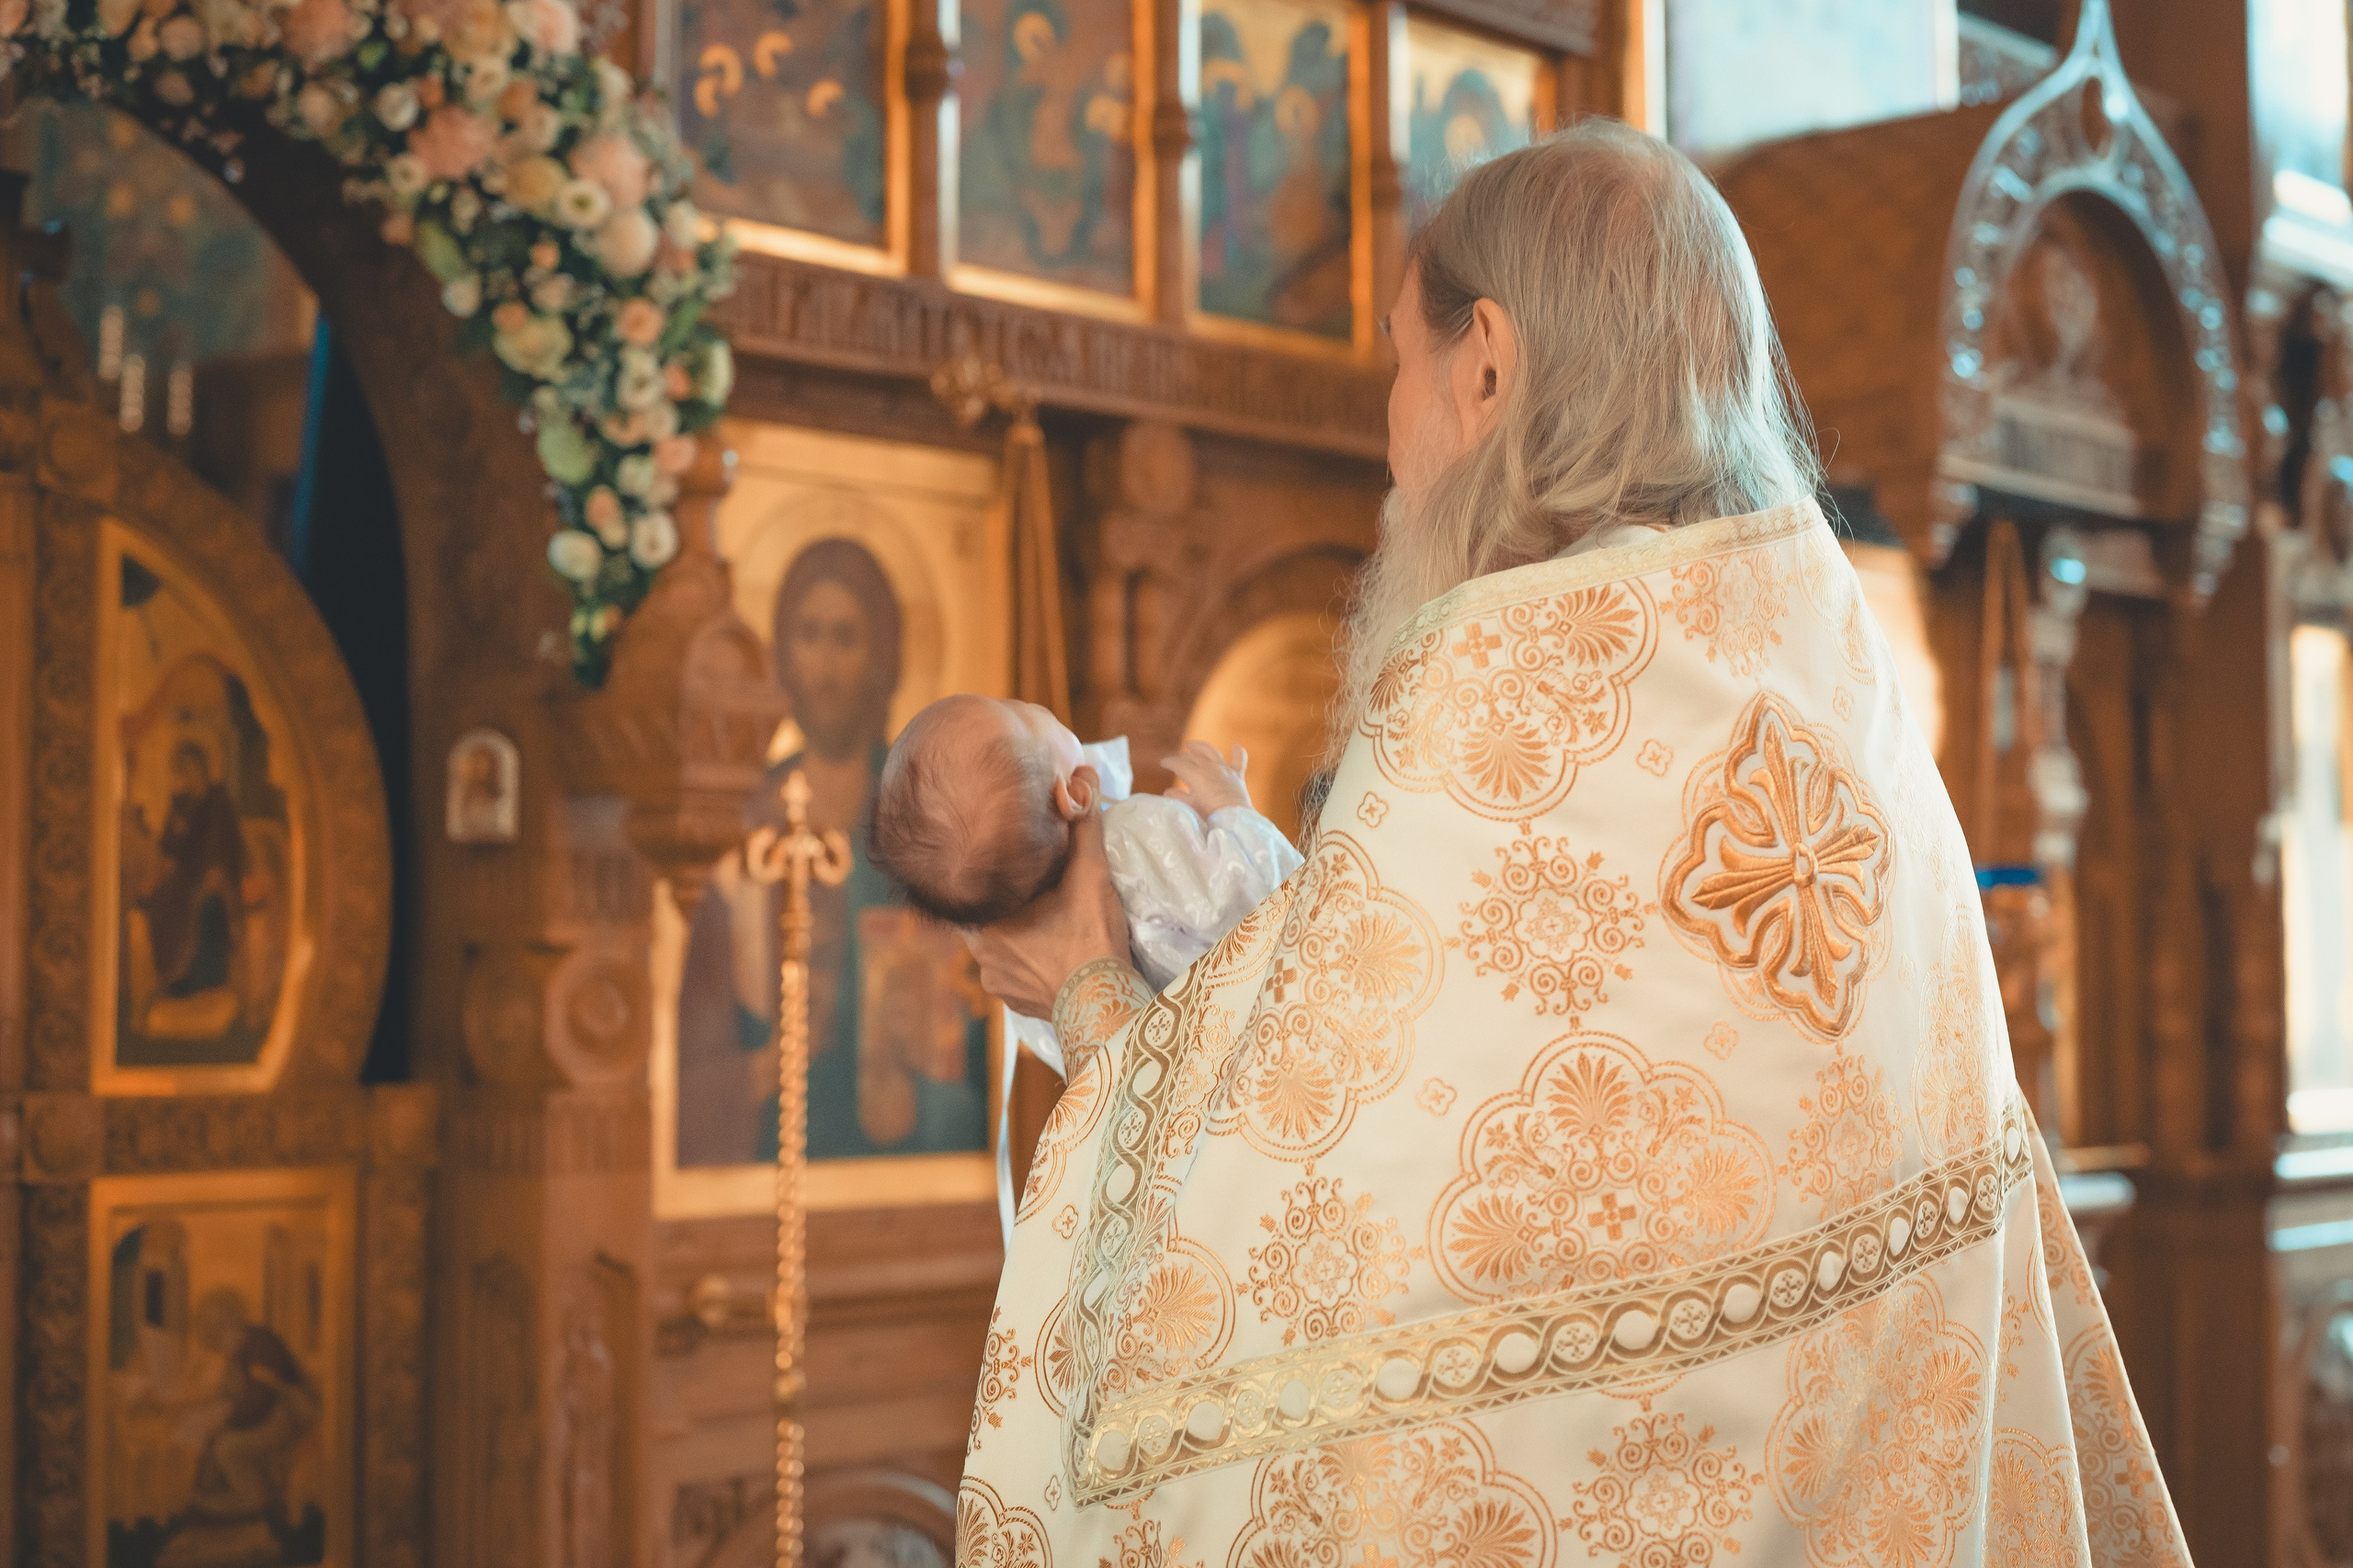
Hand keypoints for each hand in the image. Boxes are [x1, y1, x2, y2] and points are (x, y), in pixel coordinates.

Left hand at [967, 766, 1130, 1015]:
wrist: (1103, 1007)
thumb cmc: (1089, 936)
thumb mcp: (1088, 873)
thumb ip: (1083, 824)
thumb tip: (1083, 773)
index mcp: (986, 922)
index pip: (973, 892)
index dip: (988, 878)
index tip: (1003, 868)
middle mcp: (982, 957)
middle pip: (988, 920)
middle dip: (1009, 907)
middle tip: (1033, 892)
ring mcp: (999, 985)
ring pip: (1001, 950)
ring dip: (1018, 938)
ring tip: (1045, 924)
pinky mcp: (1017, 1005)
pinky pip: (1016, 977)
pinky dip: (1031, 966)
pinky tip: (1053, 956)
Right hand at [1162, 740, 1252, 817]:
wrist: (1233, 819)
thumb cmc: (1210, 815)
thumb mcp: (1191, 806)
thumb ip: (1179, 797)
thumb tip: (1167, 792)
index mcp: (1195, 775)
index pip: (1179, 764)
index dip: (1169, 762)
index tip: (1163, 762)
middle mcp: (1210, 767)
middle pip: (1193, 757)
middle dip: (1183, 757)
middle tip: (1177, 760)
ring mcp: (1224, 769)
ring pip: (1211, 752)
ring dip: (1200, 747)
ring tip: (1191, 745)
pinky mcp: (1237, 775)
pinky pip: (1239, 760)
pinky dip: (1238, 752)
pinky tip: (1236, 746)